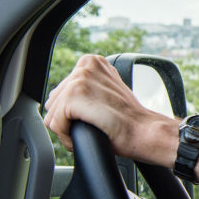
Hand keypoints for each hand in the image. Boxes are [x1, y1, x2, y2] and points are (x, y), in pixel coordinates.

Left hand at [44, 54, 172, 163]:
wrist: (145, 131)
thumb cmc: (131, 119)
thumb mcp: (108, 91)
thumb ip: (90, 86)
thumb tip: (67, 97)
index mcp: (92, 62)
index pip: (62, 91)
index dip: (72, 112)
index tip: (92, 118)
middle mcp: (85, 66)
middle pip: (54, 101)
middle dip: (66, 119)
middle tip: (90, 126)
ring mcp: (79, 79)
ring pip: (53, 114)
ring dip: (66, 129)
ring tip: (88, 131)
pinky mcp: (74, 96)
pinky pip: (55, 124)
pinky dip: (66, 137)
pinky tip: (83, 137)